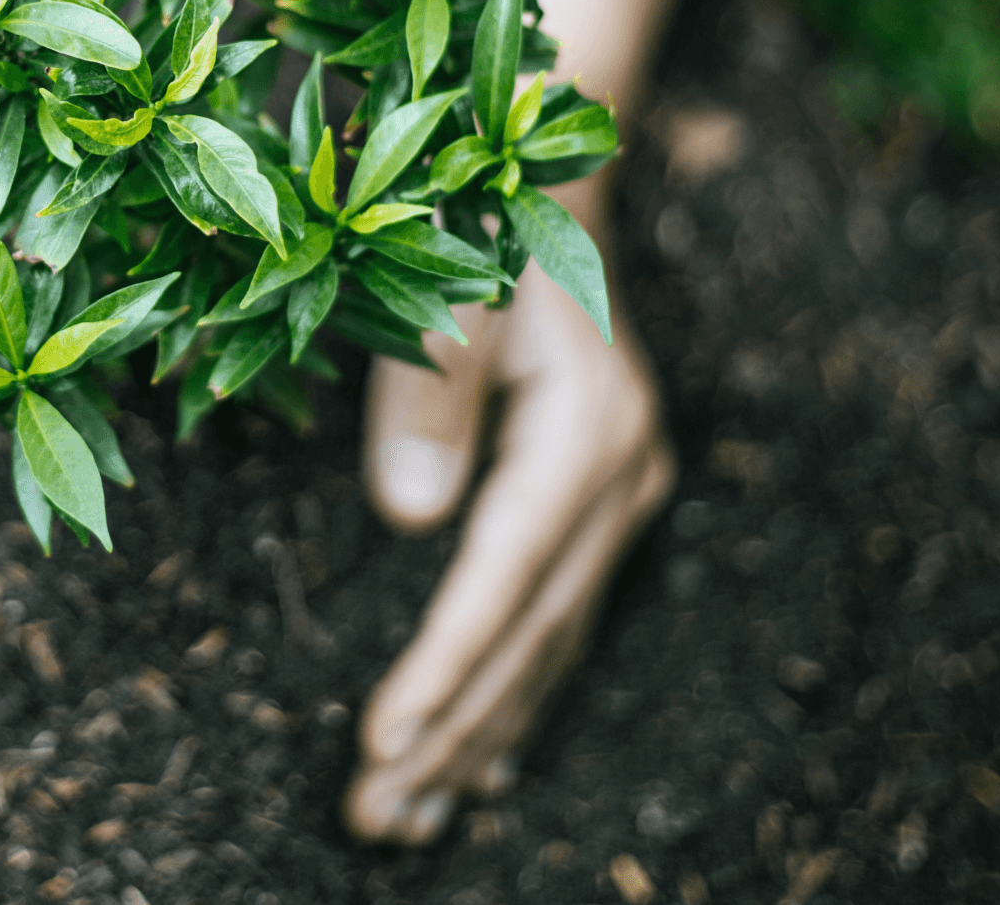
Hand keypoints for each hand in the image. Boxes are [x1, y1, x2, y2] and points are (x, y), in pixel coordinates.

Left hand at [345, 206, 672, 842]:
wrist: (550, 178)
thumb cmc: (481, 223)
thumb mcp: (449, 288)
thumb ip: (429, 396)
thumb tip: (409, 518)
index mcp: (585, 434)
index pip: (500, 582)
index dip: (440, 670)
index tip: (378, 746)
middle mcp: (621, 476)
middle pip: (528, 635)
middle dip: (450, 735)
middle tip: (375, 821)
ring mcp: (624, 492)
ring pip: (548, 644)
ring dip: (479, 736)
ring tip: (411, 821)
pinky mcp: (607, 499)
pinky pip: (561, 622)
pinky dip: (518, 695)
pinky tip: (486, 765)